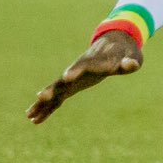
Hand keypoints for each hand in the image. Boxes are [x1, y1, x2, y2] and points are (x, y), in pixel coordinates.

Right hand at [28, 29, 142, 124]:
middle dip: (53, 88)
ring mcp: (73, 78)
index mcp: (95, 61)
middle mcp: (79, 69)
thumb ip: (130, 62)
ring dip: (44, 102)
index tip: (67, 76)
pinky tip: (34, 119)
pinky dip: (47, 108)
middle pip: (64, 79)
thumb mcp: (133, 57)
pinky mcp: (72, 86)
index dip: (76, 70)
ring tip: (29, 114)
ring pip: (56, 90)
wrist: (114, 43)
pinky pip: (57, 98)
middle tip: (40, 96)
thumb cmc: (126, 52)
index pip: (85, 65)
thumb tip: (130, 64)